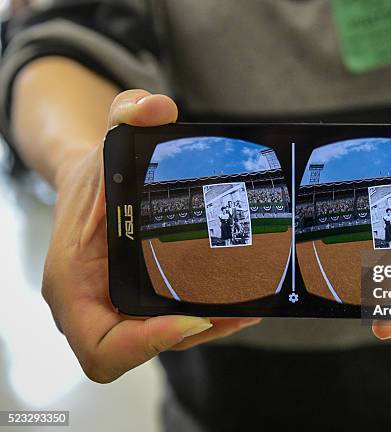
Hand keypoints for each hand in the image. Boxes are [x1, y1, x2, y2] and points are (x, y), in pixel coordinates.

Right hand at [44, 90, 260, 382]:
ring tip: (253, 303)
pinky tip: (242, 296)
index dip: (144, 346)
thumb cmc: (94, 174)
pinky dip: (207, 314)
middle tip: (240, 309)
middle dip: (194, 332)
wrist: (95, 185)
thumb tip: (156, 107)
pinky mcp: (142, 302)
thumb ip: (125, 115)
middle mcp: (95, 306)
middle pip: (144, 348)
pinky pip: (173, 321)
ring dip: (211, 326)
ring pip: (166, 338)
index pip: (101, 347)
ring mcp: (119, 308)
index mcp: (73, 285)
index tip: (192, 319)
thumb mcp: (107, 142)